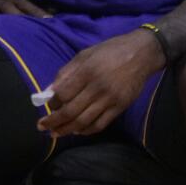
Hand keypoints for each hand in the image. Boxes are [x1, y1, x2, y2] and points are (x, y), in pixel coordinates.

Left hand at [37, 28, 164, 136]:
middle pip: (70, 111)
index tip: (47, 106)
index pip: (63, 94)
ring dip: (66, 130)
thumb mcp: (86, 54)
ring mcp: (110, 99)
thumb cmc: (111, 51)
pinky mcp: (120, 107)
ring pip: (83, 121)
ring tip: (55, 133)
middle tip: (42, 127)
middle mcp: (98, 87)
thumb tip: (48, 92)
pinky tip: (78, 130)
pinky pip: (100, 124)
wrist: (143, 53)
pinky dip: (86, 130)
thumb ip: (66, 72)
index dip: (52, 103)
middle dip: (53, 122)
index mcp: (87, 71)